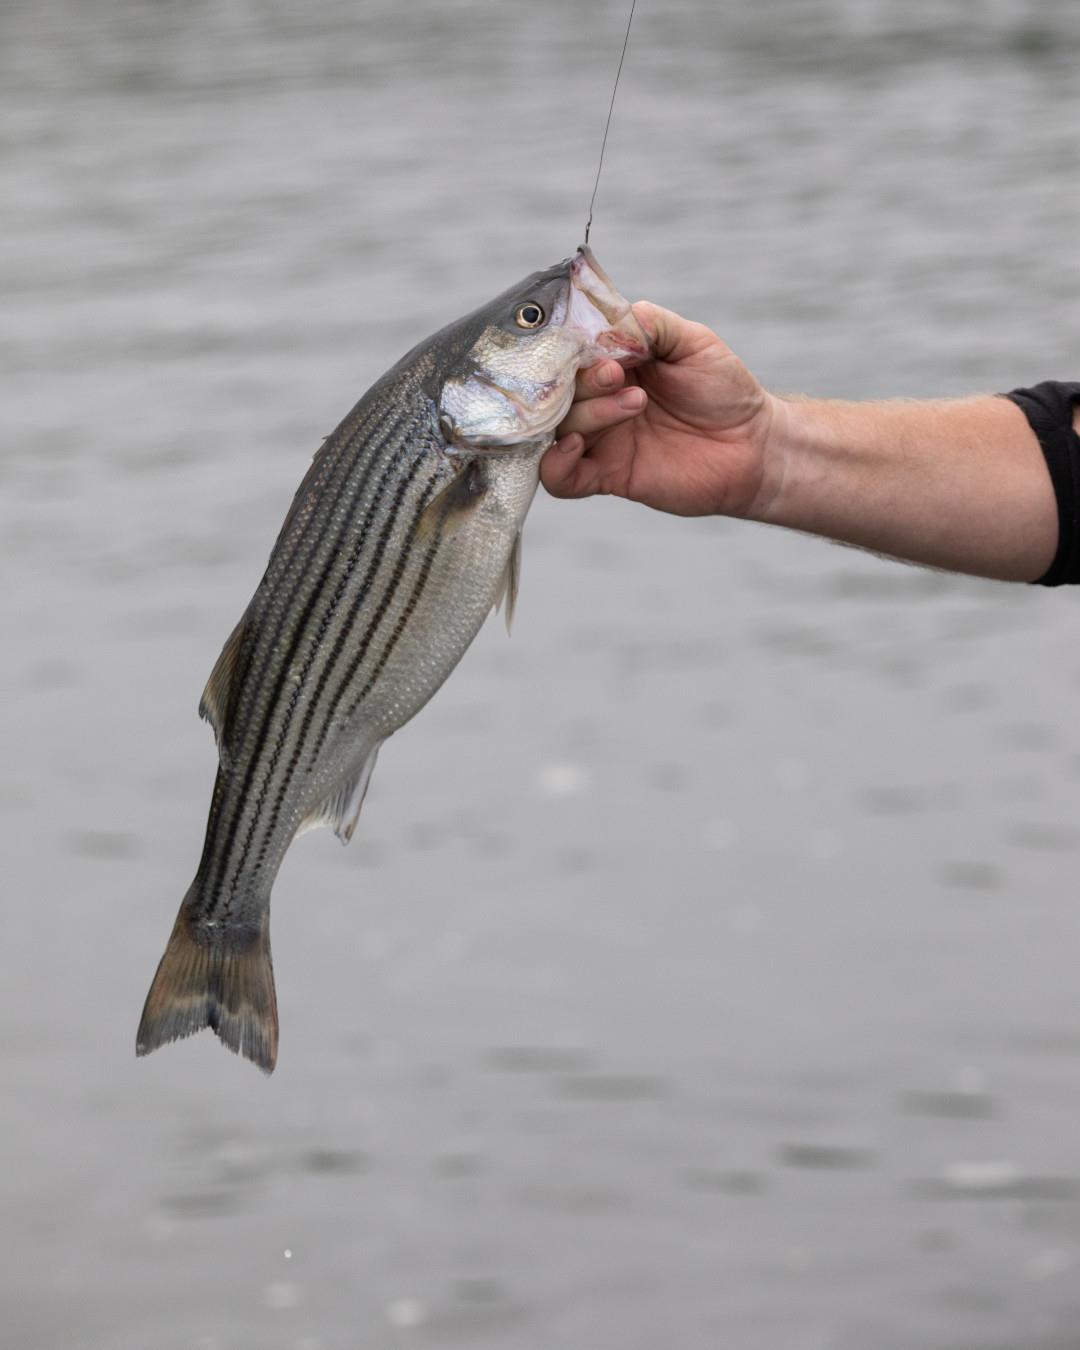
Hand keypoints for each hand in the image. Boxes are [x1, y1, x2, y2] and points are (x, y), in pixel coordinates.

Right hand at [542, 302, 780, 517]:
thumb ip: (650, 324)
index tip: (601, 347)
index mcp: (614, 363)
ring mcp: (602, 439)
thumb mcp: (692, 341)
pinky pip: (560, 478)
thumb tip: (608, 321)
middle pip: (557, 390)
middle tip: (617, 375)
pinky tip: (577, 446)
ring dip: (589, 413)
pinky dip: (555, 464)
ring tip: (635, 403)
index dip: (574, 347)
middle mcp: (600, 400)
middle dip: (583, 380)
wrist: (753, 445)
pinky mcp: (608, 475)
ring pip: (558, 427)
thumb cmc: (725, 391)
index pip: (569, 353)